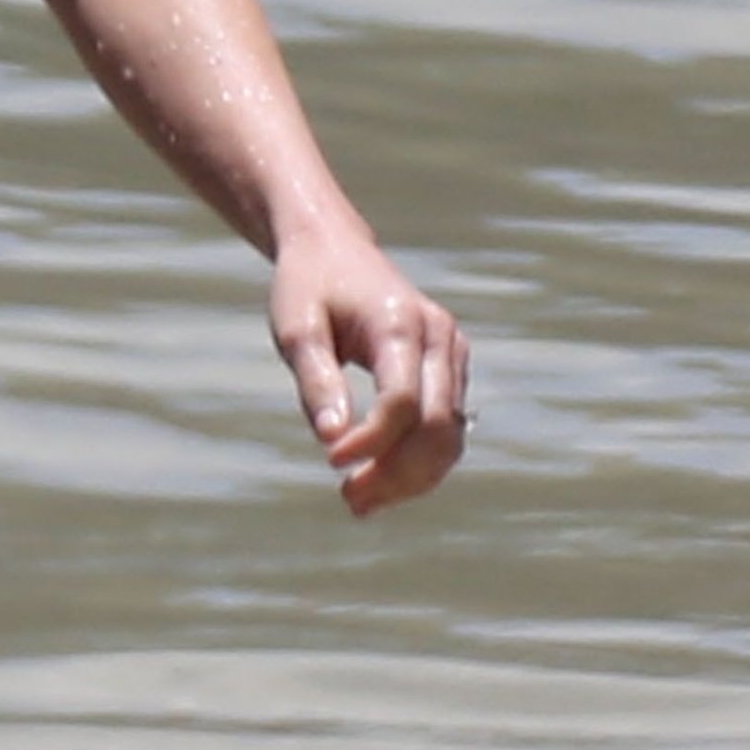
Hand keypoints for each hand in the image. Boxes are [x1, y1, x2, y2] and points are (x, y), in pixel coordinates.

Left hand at [268, 220, 470, 517]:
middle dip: (396, 473)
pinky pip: (446, 429)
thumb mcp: (296, 329)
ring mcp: (453, 354)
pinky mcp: (450, 370)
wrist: (334, 248)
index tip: (332, 461)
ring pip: (449, 436)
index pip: (402, 400)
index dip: (371, 441)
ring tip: (359, 502)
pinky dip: (419, 464)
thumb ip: (316, 381)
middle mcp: (440, 338)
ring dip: (411, 479)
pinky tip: (379, 483)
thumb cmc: (308, 286)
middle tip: (349, 500)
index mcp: (399, 322)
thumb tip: (332, 440)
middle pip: (436, 426)